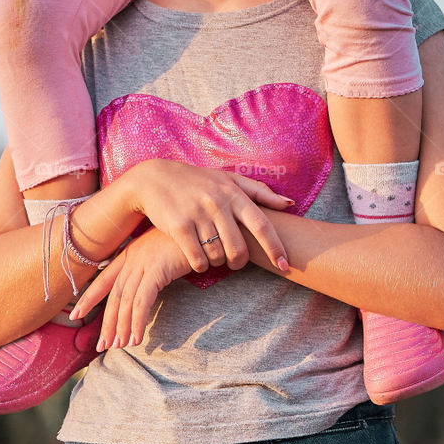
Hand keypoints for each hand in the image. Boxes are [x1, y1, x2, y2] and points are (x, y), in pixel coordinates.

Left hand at [69, 226, 192, 349]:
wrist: (204, 228)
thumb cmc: (187, 241)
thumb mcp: (162, 252)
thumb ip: (149, 267)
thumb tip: (144, 288)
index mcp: (131, 252)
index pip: (104, 278)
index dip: (90, 297)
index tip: (76, 315)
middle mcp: (133, 257)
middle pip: (114, 294)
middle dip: (106, 322)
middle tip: (102, 345)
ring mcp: (144, 262)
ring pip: (125, 301)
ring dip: (122, 326)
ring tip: (120, 346)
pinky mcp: (158, 269)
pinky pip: (142, 301)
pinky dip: (137, 322)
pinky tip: (136, 338)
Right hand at [127, 159, 292, 273]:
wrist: (154, 178)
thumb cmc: (197, 180)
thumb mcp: (228, 178)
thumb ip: (259, 191)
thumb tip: (290, 204)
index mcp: (233, 193)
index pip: (262, 225)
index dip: (275, 248)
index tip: (285, 265)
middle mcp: (217, 203)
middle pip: (239, 249)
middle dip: (239, 262)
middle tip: (234, 262)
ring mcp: (197, 215)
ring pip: (218, 256)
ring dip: (218, 263)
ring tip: (213, 255)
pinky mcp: (179, 227)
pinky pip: (198, 260)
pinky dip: (201, 265)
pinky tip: (198, 259)